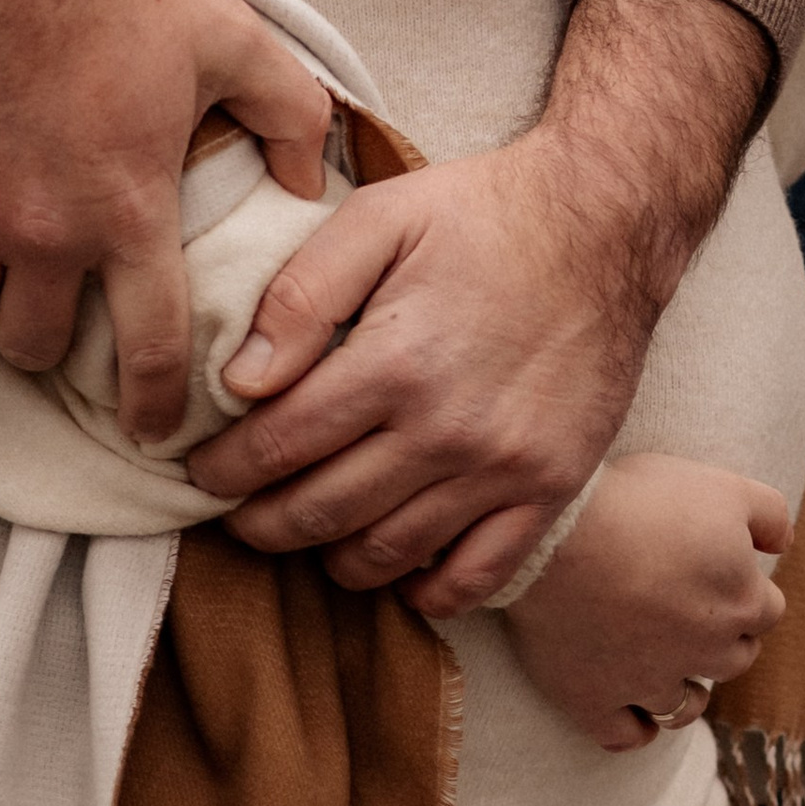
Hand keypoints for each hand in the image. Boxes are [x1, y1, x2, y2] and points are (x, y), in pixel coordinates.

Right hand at [0, 0, 331, 441]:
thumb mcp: (231, 38)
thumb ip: (289, 112)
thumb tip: (310, 179)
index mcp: (129, 213)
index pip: (150, 350)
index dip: (154, 407)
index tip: (154, 431)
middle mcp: (46, 234)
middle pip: (36, 350)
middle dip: (54, 350)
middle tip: (67, 318)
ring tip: (8, 272)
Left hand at [183, 128, 654, 616]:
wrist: (604, 222)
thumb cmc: (482, 213)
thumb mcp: (380, 218)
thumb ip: (302, 295)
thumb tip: (241, 381)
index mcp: (395, 361)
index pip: (279, 445)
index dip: (224, 469)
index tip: (200, 470)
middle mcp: (447, 429)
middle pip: (322, 512)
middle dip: (259, 523)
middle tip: (235, 514)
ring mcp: (503, 469)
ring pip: (387, 553)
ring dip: (328, 556)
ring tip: (302, 533)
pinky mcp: (550, 488)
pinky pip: (476, 576)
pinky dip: (426, 591)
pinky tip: (397, 570)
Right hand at [502, 455, 791, 751]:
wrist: (557, 533)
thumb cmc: (639, 501)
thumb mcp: (721, 486)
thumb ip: (770, 514)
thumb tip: (783, 544)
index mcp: (740, 602)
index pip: (767, 609)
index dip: (748, 587)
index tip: (722, 572)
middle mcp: (704, 653)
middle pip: (734, 658)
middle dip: (724, 638)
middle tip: (693, 611)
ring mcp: (649, 683)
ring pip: (685, 706)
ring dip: (687, 690)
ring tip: (670, 667)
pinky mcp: (595, 700)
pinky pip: (626, 735)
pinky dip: (635, 728)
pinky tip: (634, 713)